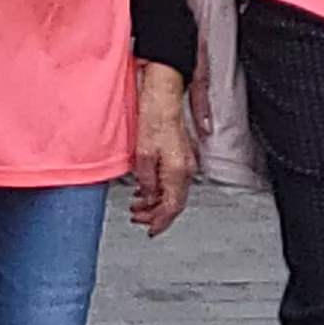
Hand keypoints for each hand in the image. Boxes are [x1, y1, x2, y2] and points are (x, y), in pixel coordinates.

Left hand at [125, 63, 193, 234]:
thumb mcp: (143, 154)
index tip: (149, 228)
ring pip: (173, 192)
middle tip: (137, 217)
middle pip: (174, 202)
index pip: (172, 206)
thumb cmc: (154, 117)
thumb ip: (147, 180)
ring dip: (156, 202)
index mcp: (178, 171)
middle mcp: (187, 168)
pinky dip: (159, 189)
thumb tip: (148, 196)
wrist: (163, 96)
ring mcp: (186, 162)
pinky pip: (173, 181)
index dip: (160, 221)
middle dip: (155, 214)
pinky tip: (147, 189)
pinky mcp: (181, 155)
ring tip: (137, 205)